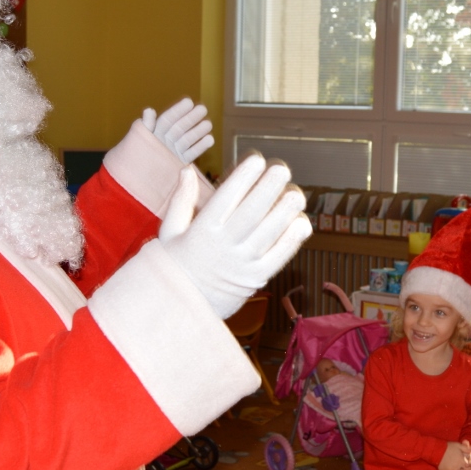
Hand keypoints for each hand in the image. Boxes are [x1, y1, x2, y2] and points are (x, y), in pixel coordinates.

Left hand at [139, 98, 214, 164]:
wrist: (136, 184)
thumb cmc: (134, 160)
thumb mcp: (138, 141)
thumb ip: (146, 127)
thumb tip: (149, 110)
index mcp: (154, 133)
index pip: (167, 119)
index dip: (178, 110)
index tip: (189, 102)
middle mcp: (165, 141)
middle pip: (180, 127)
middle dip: (191, 118)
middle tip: (203, 109)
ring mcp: (173, 152)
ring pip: (187, 139)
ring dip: (198, 131)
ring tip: (208, 124)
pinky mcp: (180, 163)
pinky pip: (191, 153)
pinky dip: (200, 147)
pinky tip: (210, 139)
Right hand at [159, 154, 309, 319]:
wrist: (183, 309)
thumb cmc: (177, 265)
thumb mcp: (169, 233)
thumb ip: (180, 200)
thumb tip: (187, 170)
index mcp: (202, 231)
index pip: (226, 198)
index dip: (243, 177)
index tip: (256, 160)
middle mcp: (224, 246)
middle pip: (252, 211)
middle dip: (269, 188)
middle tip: (282, 169)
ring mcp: (243, 264)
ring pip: (270, 232)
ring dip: (286, 211)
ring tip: (297, 193)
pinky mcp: (257, 278)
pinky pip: (280, 256)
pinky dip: (293, 239)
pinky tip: (301, 222)